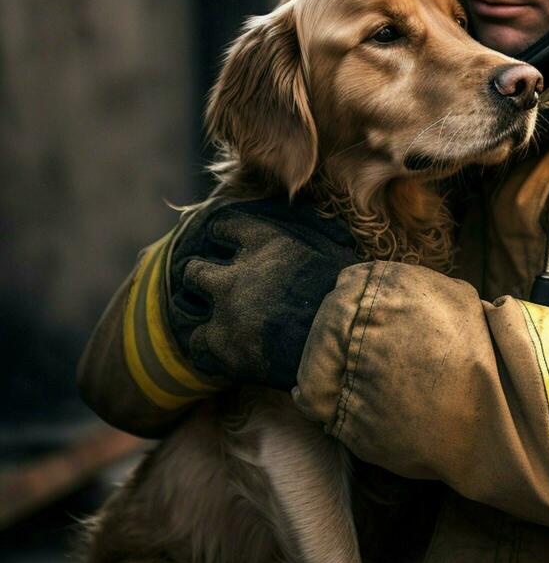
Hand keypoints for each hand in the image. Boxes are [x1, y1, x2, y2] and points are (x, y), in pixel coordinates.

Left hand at [167, 198, 357, 388]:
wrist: (344, 335)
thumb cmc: (347, 288)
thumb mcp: (333, 245)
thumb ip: (313, 229)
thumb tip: (309, 213)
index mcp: (264, 241)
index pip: (223, 227)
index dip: (226, 237)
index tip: (231, 246)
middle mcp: (237, 271)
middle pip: (195, 267)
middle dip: (203, 275)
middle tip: (220, 287)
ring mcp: (226, 308)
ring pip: (187, 301)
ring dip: (200, 307)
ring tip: (217, 317)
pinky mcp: (222, 344)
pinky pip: (195, 343)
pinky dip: (207, 346)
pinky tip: (222, 350)